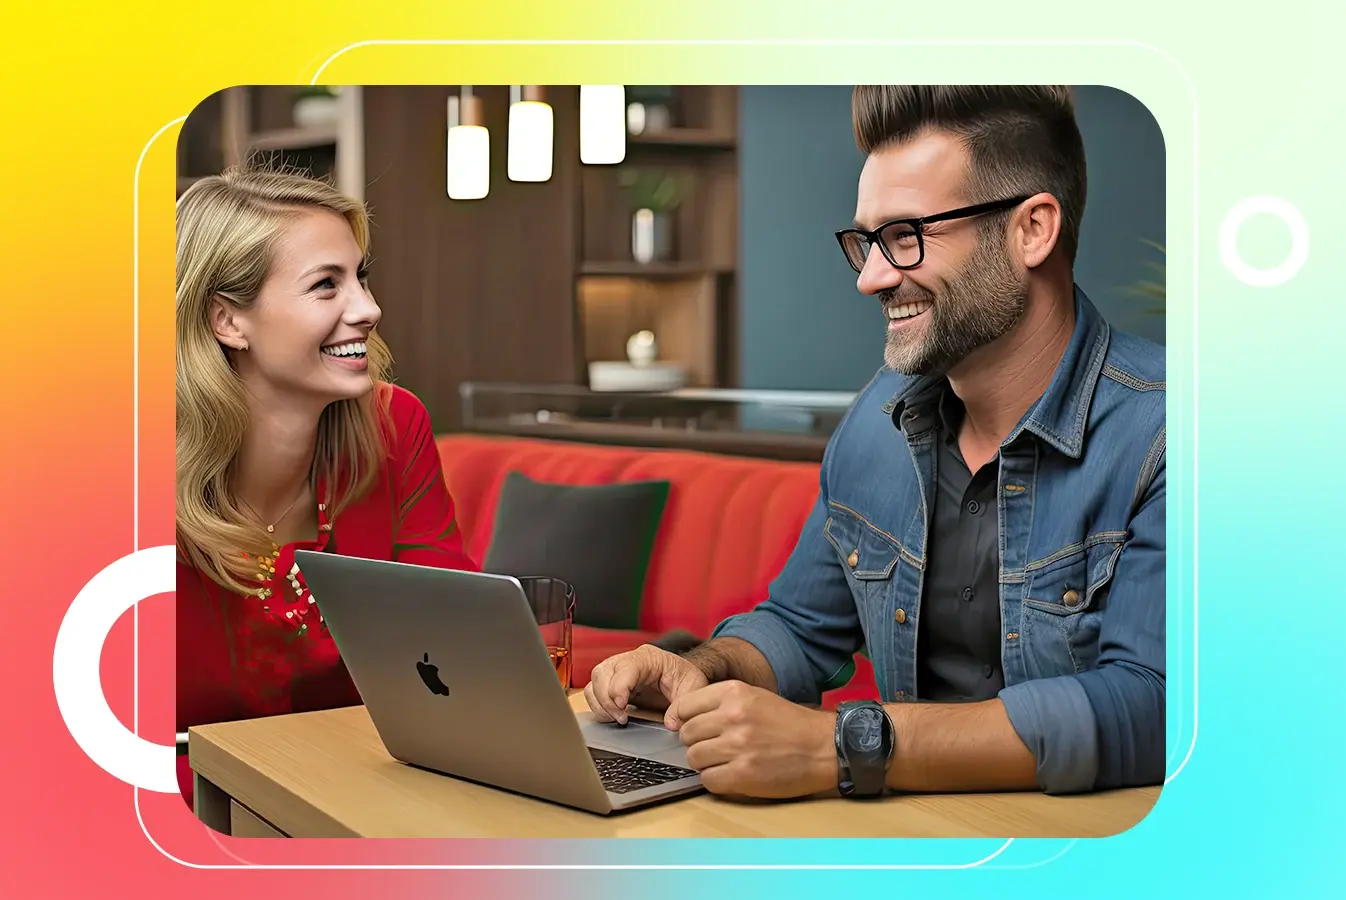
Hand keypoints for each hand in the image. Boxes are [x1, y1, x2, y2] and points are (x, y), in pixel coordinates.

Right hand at [584, 644, 708, 725]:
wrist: (681, 675)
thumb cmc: (684, 677)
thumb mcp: (693, 687)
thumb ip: (683, 704)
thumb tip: (671, 723)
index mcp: (647, 657)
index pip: (624, 667)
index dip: (619, 687)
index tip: (622, 706)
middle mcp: (627, 660)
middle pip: (602, 673)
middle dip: (607, 699)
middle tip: (622, 718)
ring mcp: (616, 669)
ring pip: (594, 682)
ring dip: (600, 704)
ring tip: (618, 718)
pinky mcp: (610, 682)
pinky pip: (593, 691)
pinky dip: (598, 706)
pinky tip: (612, 716)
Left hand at [669, 680, 836, 798]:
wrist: (823, 747)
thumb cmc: (789, 723)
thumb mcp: (755, 697)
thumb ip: (718, 703)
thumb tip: (678, 719)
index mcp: (734, 692)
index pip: (684, 706)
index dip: (685, 719)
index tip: (693, 728)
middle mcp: (732, 716)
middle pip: (687, 734)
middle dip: (697, 743)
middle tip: (716, 746)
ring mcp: (737, 746)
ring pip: (694, 758)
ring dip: (706, 763)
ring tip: (726, 761)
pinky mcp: (743, 775)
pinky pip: (708, 780)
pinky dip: (717, 780)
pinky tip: (733, 774)